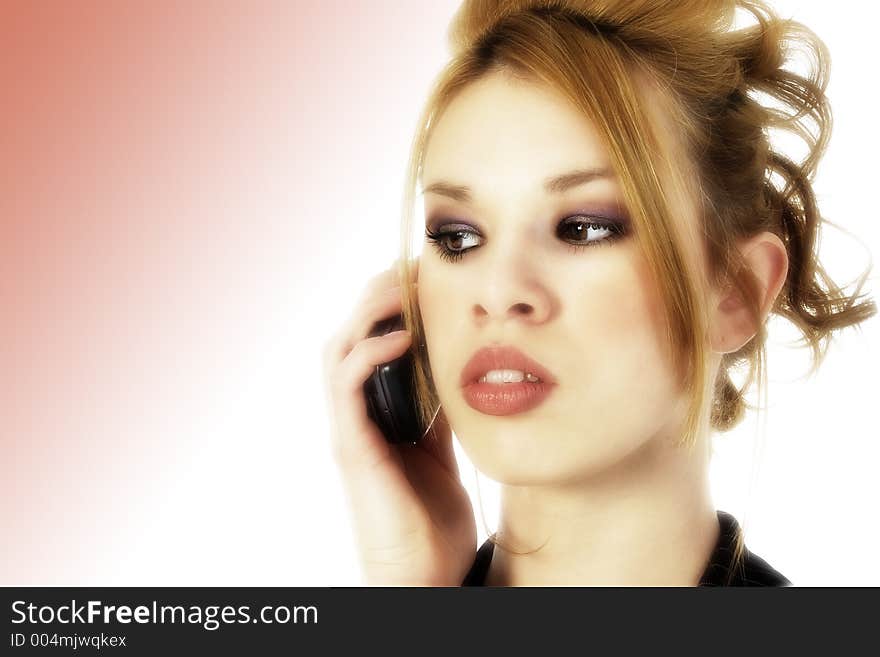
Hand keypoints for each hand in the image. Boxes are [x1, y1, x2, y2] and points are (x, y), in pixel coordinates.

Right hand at [322, 258, 476, 585]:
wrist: (424, 574)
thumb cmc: (431, 515)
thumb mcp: (443, 446)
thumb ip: (439, 407)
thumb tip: (459, 367)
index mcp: (377, 409)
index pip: (373, 338)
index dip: (394, 301)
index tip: (428, 273)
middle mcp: (355, 412)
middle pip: (351, 332)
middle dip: (379, 293)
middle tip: (416, 267)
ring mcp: (349, 427)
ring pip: (339, 348)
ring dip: (368, 311)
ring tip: (403, 286)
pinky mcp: (350, 446)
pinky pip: (347, 385)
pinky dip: (368, 352)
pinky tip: (401, 335)